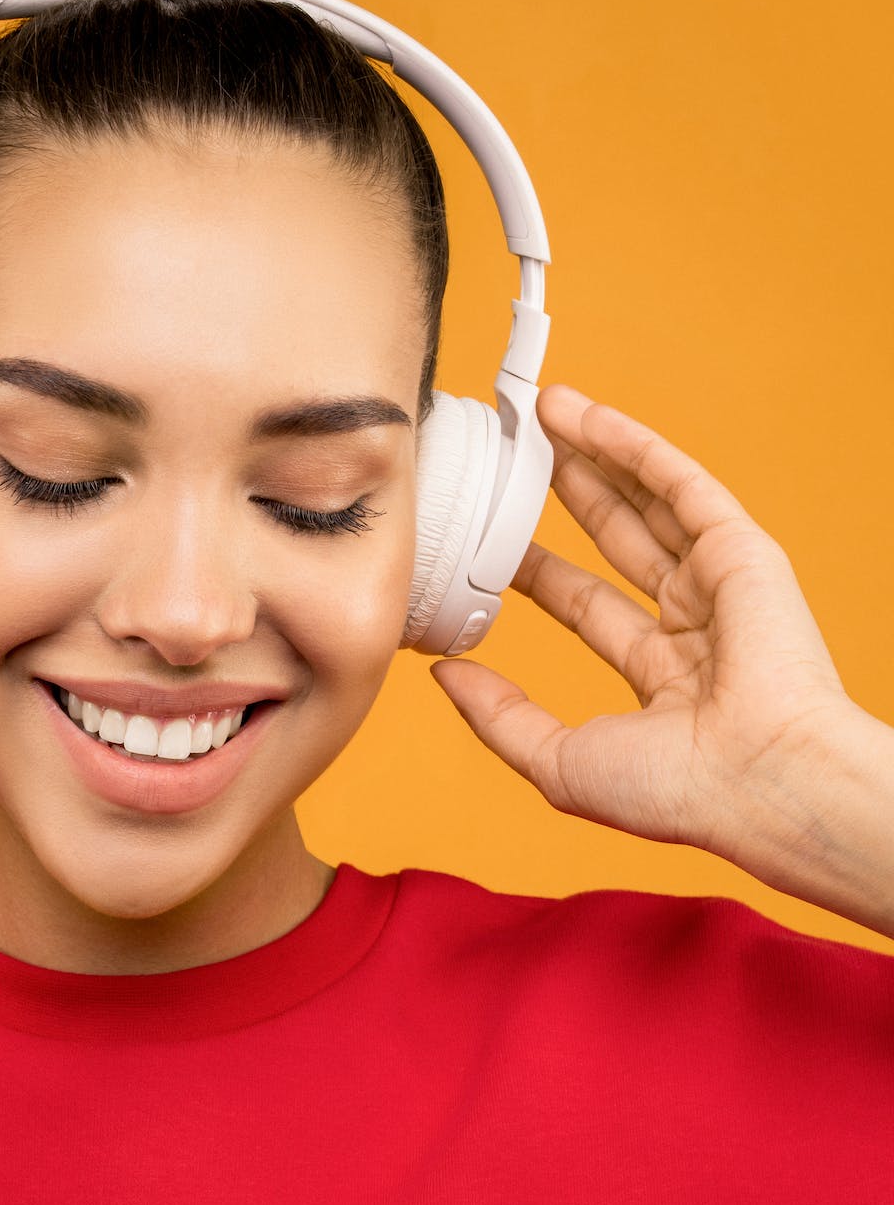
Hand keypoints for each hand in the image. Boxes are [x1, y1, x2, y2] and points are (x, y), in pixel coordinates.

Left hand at [428, 382, 856, 867]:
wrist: (759, 780)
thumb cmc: (676, 791)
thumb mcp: (559, 762)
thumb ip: (499, 716)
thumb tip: (446, 677)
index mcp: (660, 677)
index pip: (585, 604)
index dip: (536, 569)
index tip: (488, 538)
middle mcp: (692, 625)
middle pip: (616, 539)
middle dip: (565, 494)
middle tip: (514, 456)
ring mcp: (719, 584)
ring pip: (646, 501)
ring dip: (594, 453)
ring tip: (541, 413)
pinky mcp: (741, 551)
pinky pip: (679, 485)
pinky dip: (632, 446)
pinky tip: (584, 416)